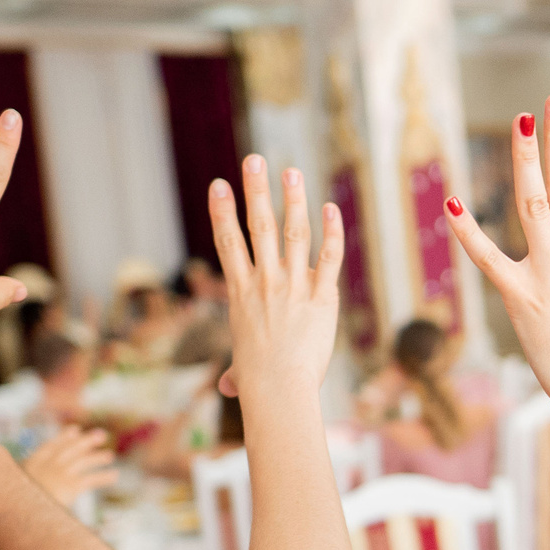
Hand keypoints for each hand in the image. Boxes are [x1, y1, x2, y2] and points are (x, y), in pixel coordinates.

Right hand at [21, 426, 119, 504]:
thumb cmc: (17, 502)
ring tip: (110, 456)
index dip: (64, 437)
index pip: (51, 445)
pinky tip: (114, 475)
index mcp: (33, 462)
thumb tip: (24, 478)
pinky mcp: (71, 486)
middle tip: (101, 434)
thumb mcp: (15, 485)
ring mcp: (61, 474)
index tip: (75, 429)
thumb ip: (22, 478)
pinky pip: (91, 479)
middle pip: (71, 448)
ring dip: (98, 457)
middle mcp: (49, 464)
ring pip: (83, 461)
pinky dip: (104, 477)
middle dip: (87, 440)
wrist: (22, 510)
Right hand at [210, 156, 341, 404]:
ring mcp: (294, 287)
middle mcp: (265, 283)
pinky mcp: (322, 297)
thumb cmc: (259, 384)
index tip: (218, 184)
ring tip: (291, 171)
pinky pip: (328, 257)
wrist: (279, 391)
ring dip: (292, 199)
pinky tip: (330, 207)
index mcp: (241, 293)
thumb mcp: (242, 372)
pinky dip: (331, 231)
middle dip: (256, 190)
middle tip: (255, 159)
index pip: (228, 243)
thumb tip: (228, 387)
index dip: (221, 211)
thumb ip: (235, 373)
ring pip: (293, 234)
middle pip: (258, 226)